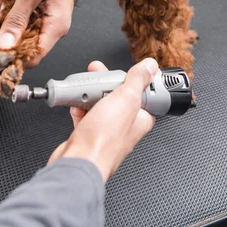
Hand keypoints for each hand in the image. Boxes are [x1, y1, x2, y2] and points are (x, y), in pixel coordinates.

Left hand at [0, 0, 76, 65]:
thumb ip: (17, 19)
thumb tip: (5, 46)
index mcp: (58, 25)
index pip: (35, 57)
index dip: (13, 61)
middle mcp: (56, 25)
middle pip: (29, 49)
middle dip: (7, 46)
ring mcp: (49, 17)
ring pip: (25, 36)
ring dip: (8, 31)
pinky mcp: (42, 9)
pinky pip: (25, 23)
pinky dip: (12, 19)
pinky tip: (3, 9)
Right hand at [48, 58, 157, 181]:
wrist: (77, 161)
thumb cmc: (104, 141)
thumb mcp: (126, 99)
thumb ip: (138, 79)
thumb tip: (150, 65)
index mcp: (141, 118)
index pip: (143, 93)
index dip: (134, 79)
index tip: (126, 70)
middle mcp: (126, 126)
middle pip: (119, 95)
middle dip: (106, 82)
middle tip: (98, 73)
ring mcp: (107, 131)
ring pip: (101, 103)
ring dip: (91, 94)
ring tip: (85, 90)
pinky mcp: (90, 135)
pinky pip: (86, 115)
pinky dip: (80, 108)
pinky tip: (76, 105)